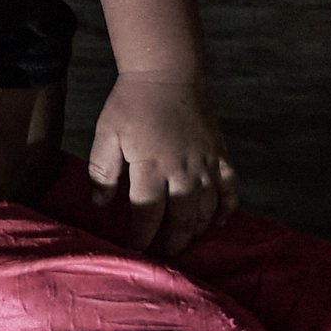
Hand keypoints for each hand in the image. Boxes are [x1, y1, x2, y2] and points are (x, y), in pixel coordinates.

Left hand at [87, 73, 238, 257]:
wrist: (167, 74)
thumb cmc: (131, 104)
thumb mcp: (106, 134)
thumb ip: (102, 171)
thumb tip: (99, 204)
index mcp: (151, 167)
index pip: (146, 215)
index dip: (140, 238)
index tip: (133, 251)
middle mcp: (183, 171)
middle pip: (180, 221)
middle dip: (170, 244)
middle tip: (160, 256)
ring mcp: (206, 165)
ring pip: (206, 211)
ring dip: (195, 232)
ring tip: (182, 243)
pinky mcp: (222, 156)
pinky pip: (231, 191)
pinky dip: (226, 210)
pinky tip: (217, 222)